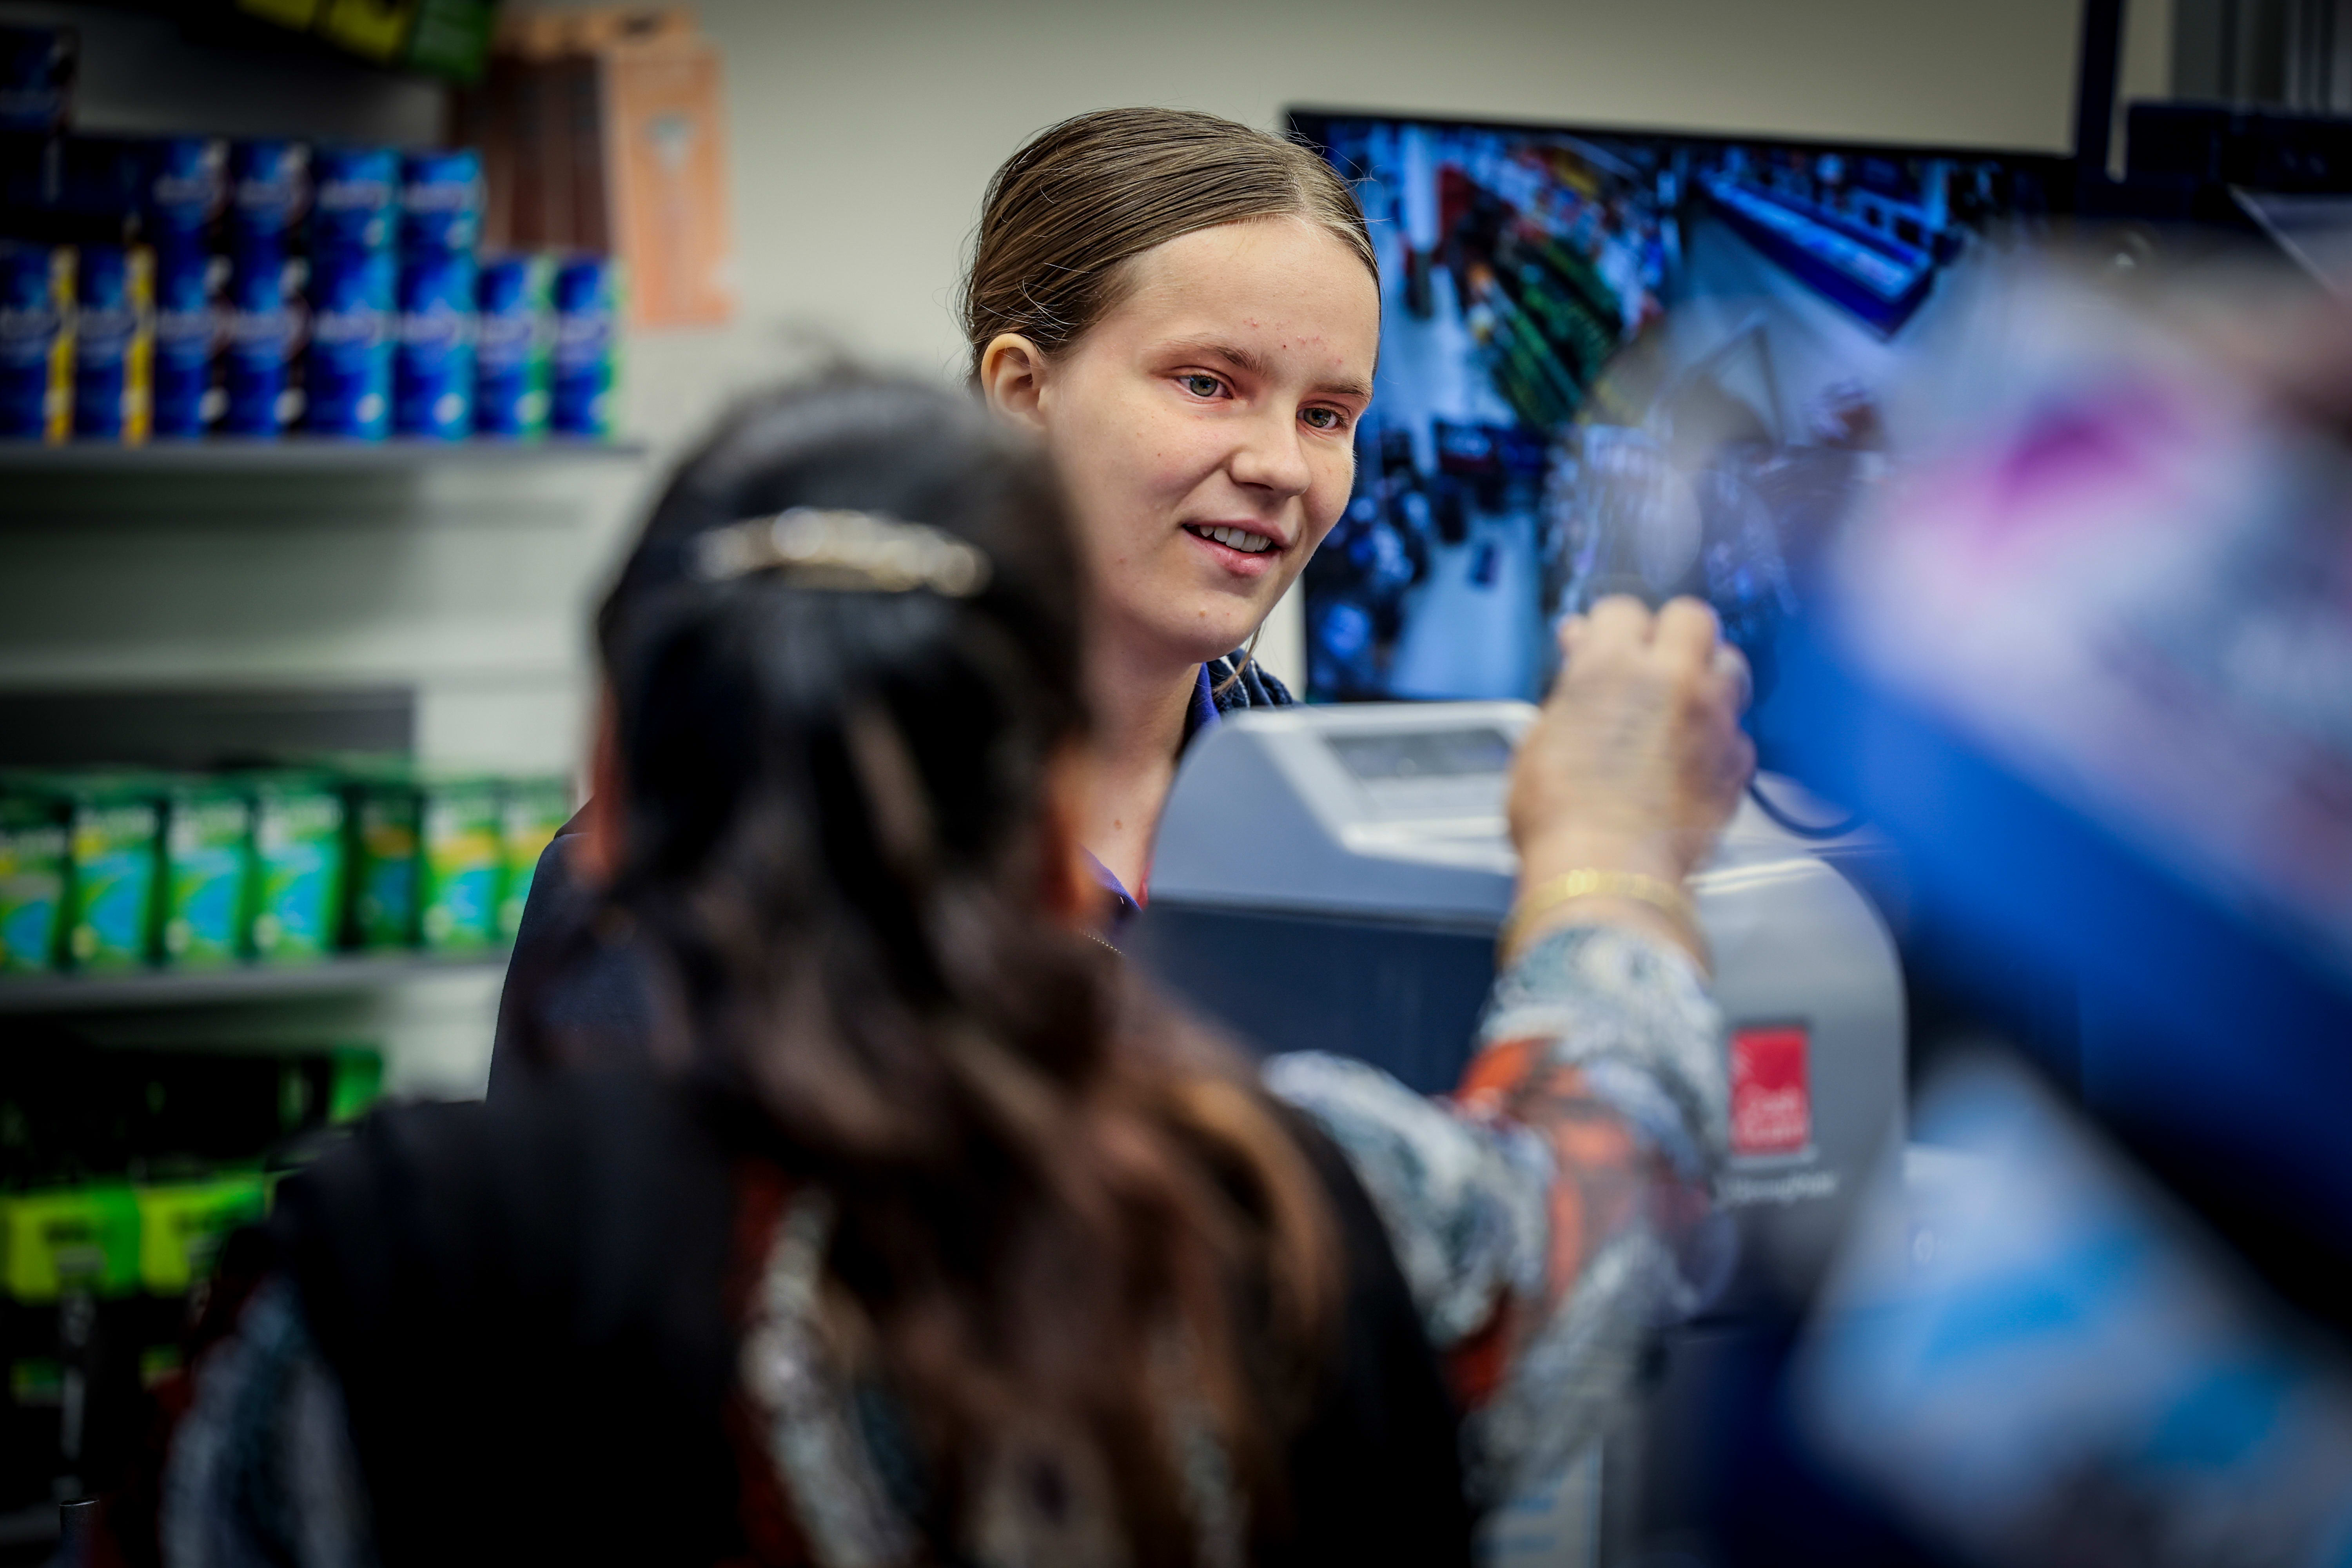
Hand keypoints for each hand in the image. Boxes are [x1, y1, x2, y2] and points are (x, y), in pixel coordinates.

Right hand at [1506, 597, 1754, 955]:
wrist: (1607, 874)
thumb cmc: (1562, 815)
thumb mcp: (1540, 738)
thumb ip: (1570, 686)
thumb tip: (1580, 650)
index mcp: (1612, 665)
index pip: (1623, 609)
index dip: (1611, 628)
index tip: (1604, 643)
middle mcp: (1672, 679)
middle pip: (1692, 617)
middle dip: (1672, 633)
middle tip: (1653, 660)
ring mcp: (1713, 718)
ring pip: (1732, 663)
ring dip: (1710, 673)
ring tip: (1685, 699)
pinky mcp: (1737, 762)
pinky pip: (1740, 729)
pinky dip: (1722, 736)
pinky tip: (1697, 755)